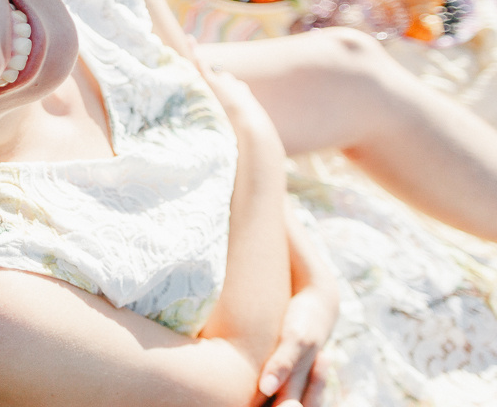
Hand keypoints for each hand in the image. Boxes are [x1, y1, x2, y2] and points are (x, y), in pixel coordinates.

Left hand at [257, 209, 339, 406]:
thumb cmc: (292, 254)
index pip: (297, 344)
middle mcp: (316, 340)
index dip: (282, 364)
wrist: (318, 284)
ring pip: (309, 391)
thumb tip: (267, 196)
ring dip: (297, 404)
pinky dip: (296, 401)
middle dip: (290, 398)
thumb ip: (280, 224)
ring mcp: (314, 358)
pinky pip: (304, 392)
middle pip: (305, 377)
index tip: (264, 384)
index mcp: (313, 312)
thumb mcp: (290, 238)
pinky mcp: (305, 370)